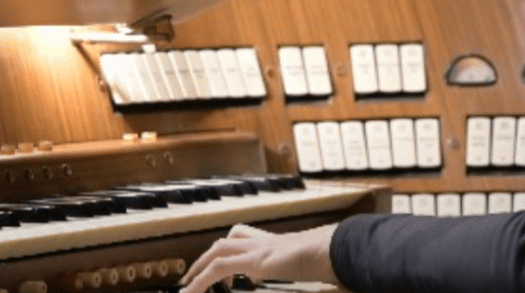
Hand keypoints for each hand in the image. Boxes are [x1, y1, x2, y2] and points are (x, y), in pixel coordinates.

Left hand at [179, 222, 347, 292]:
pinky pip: (219, 268)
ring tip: (187, 286)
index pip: (250, 239)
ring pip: (220, 248)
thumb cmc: (334, 259)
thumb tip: (326, 278)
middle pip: (230, 238)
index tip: (230, 275)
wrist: (336, 249)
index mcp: (281, 244)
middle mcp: (268, 242)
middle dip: (209, 255)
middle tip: (195, 275)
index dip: (236, 251)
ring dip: (200, 266)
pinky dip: (201, 280)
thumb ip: (311, 269)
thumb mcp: (318, 267)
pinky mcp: (256, 260)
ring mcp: (261, 248)